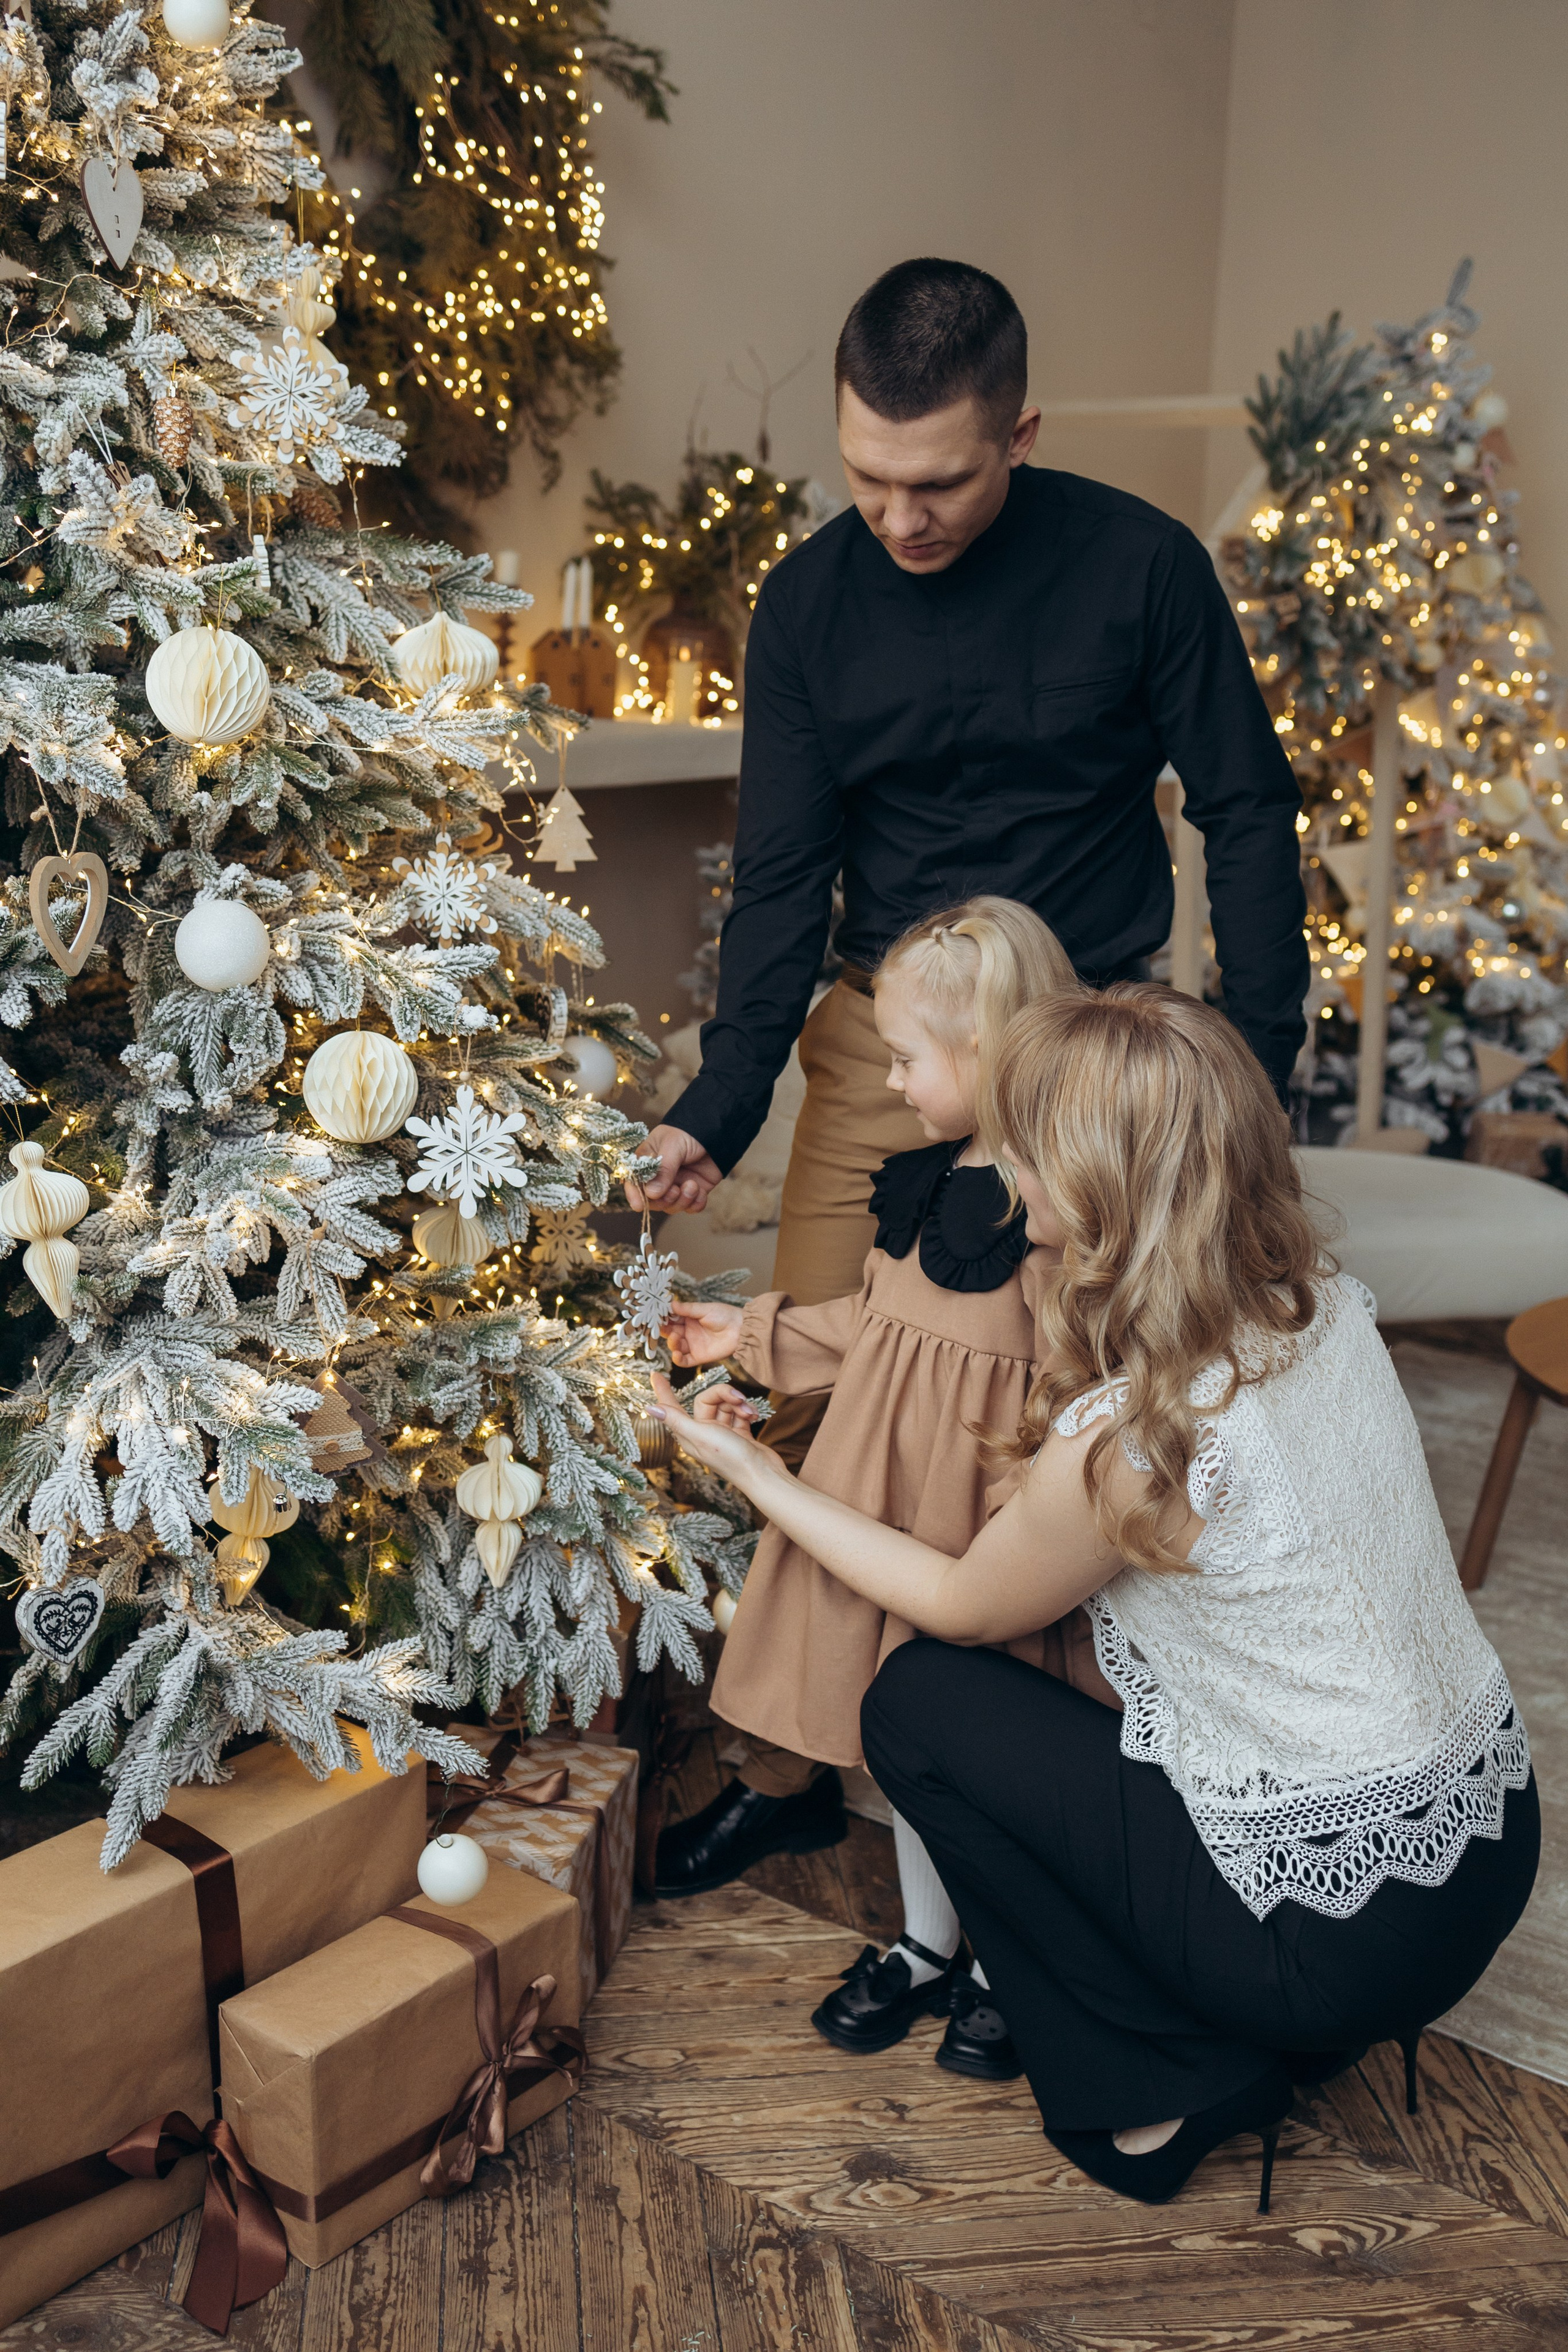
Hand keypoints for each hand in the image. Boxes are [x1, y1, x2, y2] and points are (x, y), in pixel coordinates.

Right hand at [625, 1125, 722, 1213]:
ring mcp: (676, 1185)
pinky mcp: (694, 1191)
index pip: (634, 1182)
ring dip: (682, 1201)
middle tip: (675, 1191)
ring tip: (692, 1186)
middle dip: (664, 1200)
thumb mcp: (672, 1146)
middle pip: (653, 1201)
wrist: (715, 1132)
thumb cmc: (687, 1133)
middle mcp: (659, 1177)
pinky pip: (691, 1207)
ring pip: (672, 1206)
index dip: (635, 1195)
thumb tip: (652, 1193)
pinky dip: (696, 1204)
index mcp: (647, 1163)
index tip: (639, 1205)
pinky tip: (701, 1192)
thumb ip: (663, 1169)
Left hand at [649, 1372, 784, 1496]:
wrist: (762, 1473)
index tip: (655, 1374)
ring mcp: (721, 1432)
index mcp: (689, 1434)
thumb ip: (676, 1420)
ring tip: (749, 1413)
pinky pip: (738, 1413)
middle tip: (739, 1399)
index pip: (672, 1407)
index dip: (663, 1391)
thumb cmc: (730, 1457)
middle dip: (725, 1395)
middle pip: (707, 1399)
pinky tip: (753, 1416)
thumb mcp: (700, 1435)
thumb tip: (650, 1408)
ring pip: (725, 1404)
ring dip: (739, 1404)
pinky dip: (746, 1411)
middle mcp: (702, 1432)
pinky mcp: (738, 1433)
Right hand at [663, 1299, 745, 1365]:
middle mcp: (688, 1332)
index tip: (656, 1316)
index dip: (663, 1318)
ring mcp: (692, 1345)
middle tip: (662, 1328)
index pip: (671, 1319)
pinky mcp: (698, 1357)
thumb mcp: (704, 1309)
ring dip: (671, 1343)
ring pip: (675, 1346)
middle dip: (664, 1331)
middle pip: (670, 1333)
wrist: (742, 1330)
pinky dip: (677, 1359)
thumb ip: (687, 1309)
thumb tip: (670, 1303)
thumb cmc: (725, 1316)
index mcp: (689, 1319)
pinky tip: (676, 1354)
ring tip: (675, 1338)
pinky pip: (684, 1361)